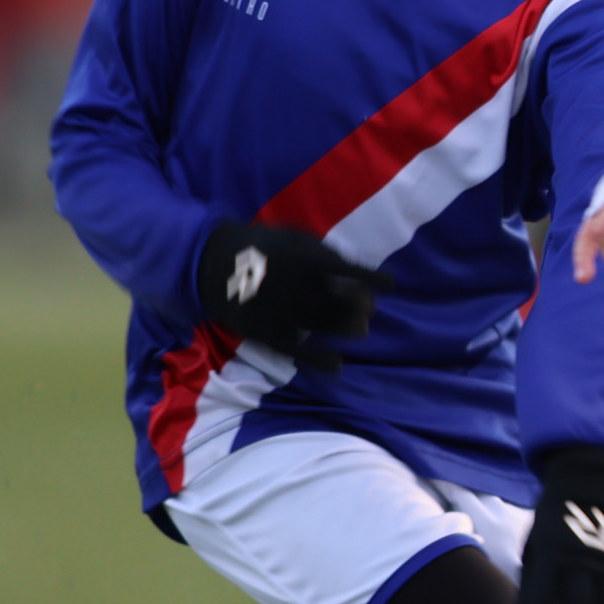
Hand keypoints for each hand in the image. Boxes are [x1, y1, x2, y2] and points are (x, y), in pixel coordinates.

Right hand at [199, 221, 375, 370]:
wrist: (212, 264)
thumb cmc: (264, 249)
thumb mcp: (293, 238)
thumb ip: (323, 251)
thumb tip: (355, 271)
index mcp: (303, 259)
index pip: (348, 271)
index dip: (372, 279)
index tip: (390, 285)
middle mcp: (295, 286)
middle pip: (340, 302)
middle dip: (361, 306)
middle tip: (368, 309)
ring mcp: (280, 311)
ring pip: (324, 325)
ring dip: (348, 328)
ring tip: (360, 329)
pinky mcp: (265, 333)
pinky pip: (297, 352)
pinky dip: (320, 360)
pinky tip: (339, 365)